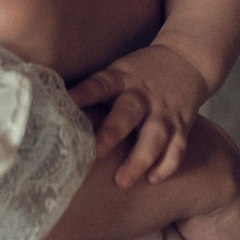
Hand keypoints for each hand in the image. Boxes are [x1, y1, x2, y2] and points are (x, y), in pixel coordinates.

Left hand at [68, 44, 211, 185]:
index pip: (101, 84)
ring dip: (140, 159)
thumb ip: (95, 91)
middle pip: (128, 112)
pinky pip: (177, 147)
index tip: (68, 101)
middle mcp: (143, 95)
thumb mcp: (119, 71)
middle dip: (112, 133)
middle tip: (96, 152)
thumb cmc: (140, 73)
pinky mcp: (181, 125)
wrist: (187, 58)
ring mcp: (164, 111)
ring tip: (123, 181)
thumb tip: (51, 109)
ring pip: (155, 136)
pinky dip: (166, 165)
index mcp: (122, 79)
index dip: (85, 92)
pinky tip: (153, 179)